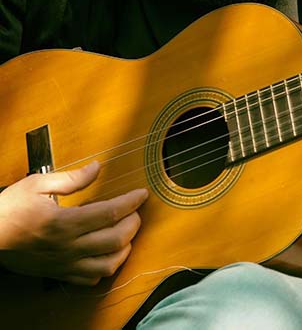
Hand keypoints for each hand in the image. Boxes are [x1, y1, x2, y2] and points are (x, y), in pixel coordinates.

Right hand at [0, 161, 147, 285]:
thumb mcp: (37, 184)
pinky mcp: (59, 273)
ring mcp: (64, 263)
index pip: (110, 213)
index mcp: (64, 222)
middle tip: (135, 211)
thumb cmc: (9, 208)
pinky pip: (90, 279)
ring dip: (125, 249)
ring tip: (125, 233)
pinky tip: (106, 254)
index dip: (131, 202)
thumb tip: (97, 167)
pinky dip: (105, 268)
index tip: (142, 193)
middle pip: (116, 240)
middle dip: (133, 224)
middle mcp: (68, 246)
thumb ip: (71, 178)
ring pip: (108, 265)